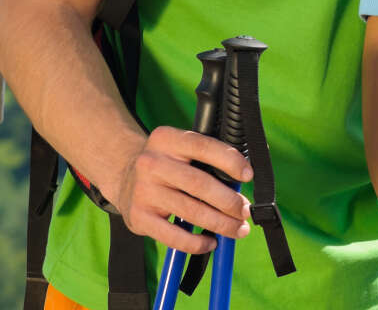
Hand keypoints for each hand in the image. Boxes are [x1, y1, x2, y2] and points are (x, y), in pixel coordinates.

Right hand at [111, 125, 252, 252]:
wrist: (124, 176)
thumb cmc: (167, 163)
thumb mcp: (181, 149)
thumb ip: (207, 158)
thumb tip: (243, 181)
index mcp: (167, 139)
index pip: (204, 147)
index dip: (230, 161)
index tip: (248, 176)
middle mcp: (151, 163)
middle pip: (200, 184)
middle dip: (229, 201)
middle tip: (246, 211)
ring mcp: (143, 191)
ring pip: (190, 211)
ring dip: (220, 223)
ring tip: (237, 229)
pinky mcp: (138, 217)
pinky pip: (172, 235)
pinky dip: (195, 243)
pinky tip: (210, 242)